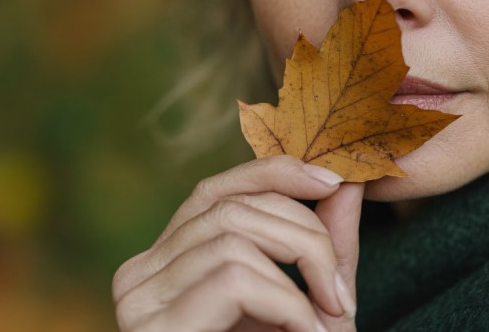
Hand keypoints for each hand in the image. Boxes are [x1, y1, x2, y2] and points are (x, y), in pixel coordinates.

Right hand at [112, 156, 362, 330]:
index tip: (336, 181)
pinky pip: (234, 277)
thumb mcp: (307, 303)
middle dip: (306, 236)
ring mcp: (138, 300)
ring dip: (301, 271)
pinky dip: (287, 303)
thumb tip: (350, 181)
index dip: (276, 173)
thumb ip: (324, 244)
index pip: (217, 189)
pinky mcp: (151, 328)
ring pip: (234, 235)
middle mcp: (141, 273)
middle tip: (341, 293)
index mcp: (169, 261)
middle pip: (232, 206)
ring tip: (325, 320)